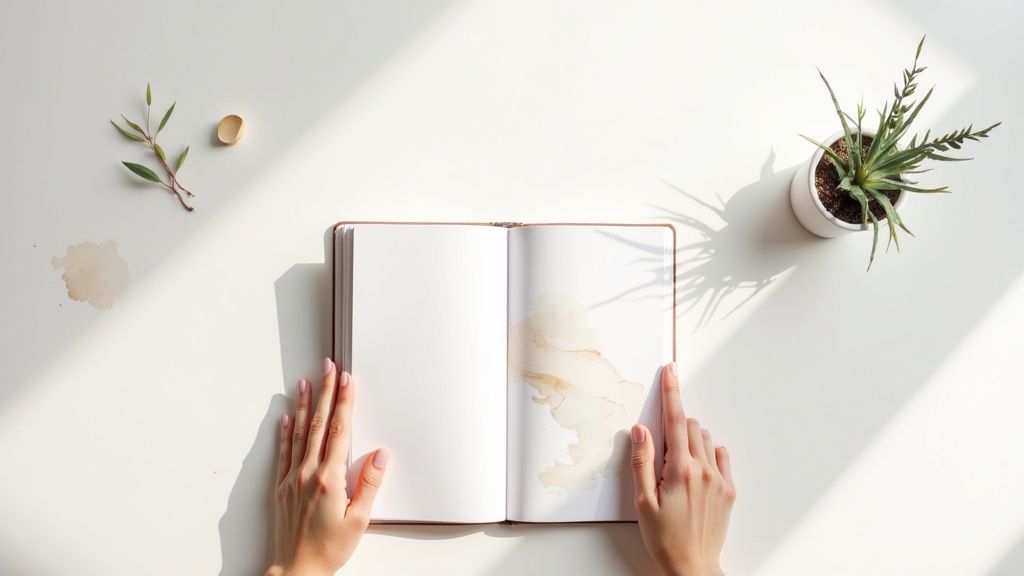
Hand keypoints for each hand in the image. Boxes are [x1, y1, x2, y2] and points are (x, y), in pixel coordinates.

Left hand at [266, 358, 388, 575]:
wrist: (296, 571)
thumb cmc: (329, 550)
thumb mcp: (359, 520)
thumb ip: (370, 483)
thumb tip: (381, 454)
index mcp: (330, 479)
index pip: (340, 431)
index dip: (344, 402)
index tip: (347, 380)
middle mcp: (308, 474)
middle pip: (320, 424)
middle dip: (325, 393)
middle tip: (329, 368)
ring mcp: (292, 479)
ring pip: (299, 434)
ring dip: (304, 406)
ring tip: (305, 382)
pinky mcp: (282, 487)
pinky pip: (284, 453)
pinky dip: (285, 432)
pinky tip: (286, 417)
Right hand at [630, 362, 735, 575]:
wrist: (693, 566)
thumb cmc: (665, 538)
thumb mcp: (642, 502)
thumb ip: (642, 461)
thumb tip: (641, 431)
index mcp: (680, 470)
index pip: (675, 420)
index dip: (672, 392)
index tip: (671, 372)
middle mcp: (704, 470)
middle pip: (691, 425)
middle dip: (676, 426)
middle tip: (662, 453)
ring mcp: (719, 479)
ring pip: (706, 438)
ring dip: (691, 440)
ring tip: (677, 467)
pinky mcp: (729, 489)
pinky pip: (721, 456)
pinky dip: (708, 454)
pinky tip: (696, 471)